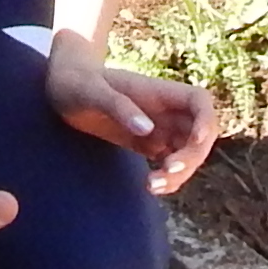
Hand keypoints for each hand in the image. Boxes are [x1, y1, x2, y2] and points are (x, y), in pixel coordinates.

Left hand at [44, 33, 217, 188]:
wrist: (62, 86)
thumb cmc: (74, 82)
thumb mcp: (90, 92)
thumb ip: (119, 107)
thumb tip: (148, 129)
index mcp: (157, 91)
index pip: (199, 102)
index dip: (205, 122)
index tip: (195, 142)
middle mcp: (164, 110)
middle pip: (198, 134)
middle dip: (191, 157)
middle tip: (166, 174)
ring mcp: (158, 127)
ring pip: (187, 152)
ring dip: (180, 172)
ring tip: (152, 186)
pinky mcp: (147, 143)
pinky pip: (169, 162)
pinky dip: (168, 177)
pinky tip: (150, 186)